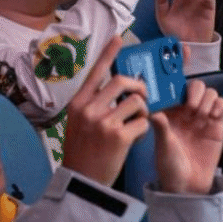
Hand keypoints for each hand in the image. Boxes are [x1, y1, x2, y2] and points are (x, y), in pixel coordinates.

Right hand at [60, 37, 149, 186]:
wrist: (81, 183)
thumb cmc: (83, 153)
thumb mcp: (80, 124)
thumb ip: (95, 105)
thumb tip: (119, 87)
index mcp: (78, 104)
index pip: (95, 72)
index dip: (108, 53)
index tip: (118, 38)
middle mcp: (89, 109)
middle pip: (122, 81)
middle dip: (139, 86)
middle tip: (142, 96)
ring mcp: (103, 122)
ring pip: (137, 101)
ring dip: (144, 110)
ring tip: (137, 122)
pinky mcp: (118, 136)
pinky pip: (143, 122)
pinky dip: (144, 129)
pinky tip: (136, 138)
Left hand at [150, 78, 222, 193]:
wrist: (188, 185)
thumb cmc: (170, 166)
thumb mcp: (162, 146)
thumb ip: (161, 127)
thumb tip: (153, 111)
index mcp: (171, 113)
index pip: (176, 89)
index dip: (178, 89)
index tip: (177, 99)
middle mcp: (187, 112)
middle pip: (196, 87)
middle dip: (195, 93)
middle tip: (191, 109)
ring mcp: (204, 117)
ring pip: (210, 93)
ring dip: (207, 100)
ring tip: (201, 116)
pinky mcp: (218, 124)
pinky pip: (222, 104)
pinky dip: (219, 105)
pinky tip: (213, 117)